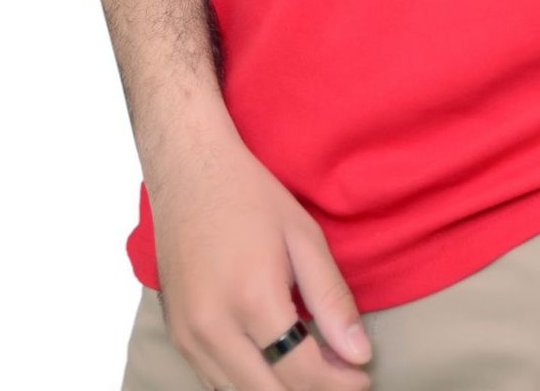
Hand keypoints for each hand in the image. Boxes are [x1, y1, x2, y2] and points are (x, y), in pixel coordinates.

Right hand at [148, 112, 373, 386]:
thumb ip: (331, 299)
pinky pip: (216, 383)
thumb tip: (359, 354)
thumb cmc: (249, 196)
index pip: (301, 372)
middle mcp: (212, 327)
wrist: (187, 170)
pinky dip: (249, 383)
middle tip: (343, 374)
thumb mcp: (303, 236)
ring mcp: (188, 336)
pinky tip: (275, 362)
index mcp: (251, 298)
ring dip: (281, 390)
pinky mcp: (176, 336)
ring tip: (314, 367)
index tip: (363, 375)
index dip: (339, 383)